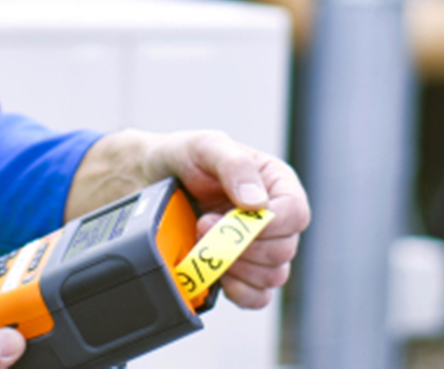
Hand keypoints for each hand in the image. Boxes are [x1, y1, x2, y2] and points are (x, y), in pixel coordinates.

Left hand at [66, 130, 311, 309]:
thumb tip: (257, 203)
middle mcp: (275, 219)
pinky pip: (258, 298)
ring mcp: (260, 249)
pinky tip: (217, 274)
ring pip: (272, 276)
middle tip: (202, 226)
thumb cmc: (181, 157)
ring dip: (236, 267)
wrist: (148, 182)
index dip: (269, 224)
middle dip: (240, 245)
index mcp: (276, 184)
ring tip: (203, 245)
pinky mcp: (243, 274)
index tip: (228, 217)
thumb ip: (234, 166)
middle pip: (283, 250)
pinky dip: (239, 292)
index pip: (295, 213)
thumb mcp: (205, 146)